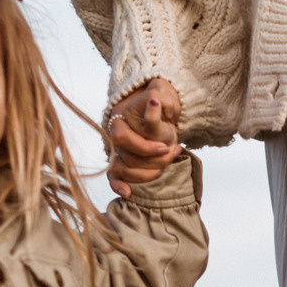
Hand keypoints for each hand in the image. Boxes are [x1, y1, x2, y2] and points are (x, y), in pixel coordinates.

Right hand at [107, 78, 182, 195]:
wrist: (156, 107)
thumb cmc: (158, 100)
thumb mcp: (160, 93)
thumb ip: (159, 97)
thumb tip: (155, 102)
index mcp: (118, 120)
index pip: (124, 139)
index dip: (145, 147)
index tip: (166, 146)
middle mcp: (113, 138)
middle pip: (128, 159)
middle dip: (154, 161)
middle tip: (173, 151)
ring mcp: (117, 152)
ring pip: (125, 171)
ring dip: (149, 173)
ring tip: (168, 162)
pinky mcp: (121, 163)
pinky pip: (114, 178)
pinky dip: (119, 186)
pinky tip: (128, 193)